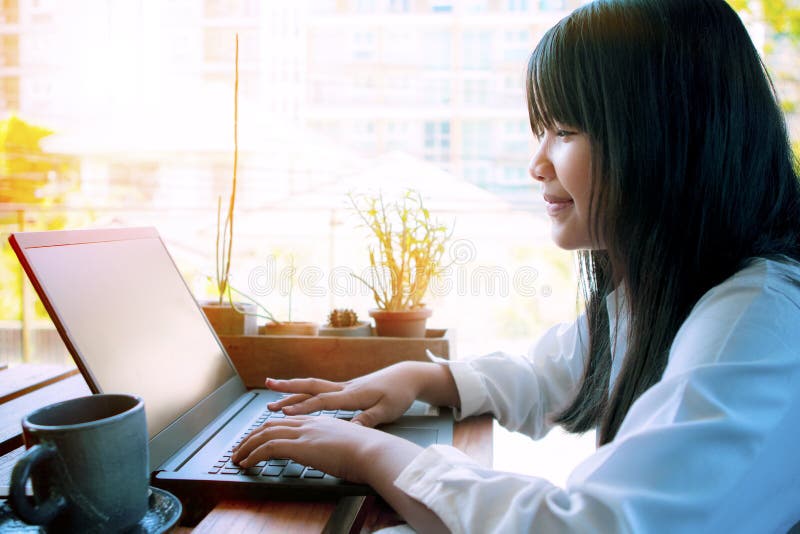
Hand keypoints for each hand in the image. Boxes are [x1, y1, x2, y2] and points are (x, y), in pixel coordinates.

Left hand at [231, 415, 421, 484]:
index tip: (259, 436)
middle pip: (273, 424)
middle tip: (240, 448)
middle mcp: (310, 423)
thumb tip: (335, 453)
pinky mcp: (301, 446)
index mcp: (321, 422)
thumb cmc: (369, 452)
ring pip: (265, 433)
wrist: (374, 451)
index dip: (271, 428)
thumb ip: (338, 445)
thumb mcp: (350, 445)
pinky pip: (268, 448)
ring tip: (237, 457)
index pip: (288, 421)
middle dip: (252, 436)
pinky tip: (246, 464)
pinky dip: (253, 455)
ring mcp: (304, 432)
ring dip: (247, 446)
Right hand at [264, 363, 425, 426]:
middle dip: (289, 388)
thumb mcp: (388, 410)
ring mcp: (344, 387)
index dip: (304, 407)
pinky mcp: (347, 389)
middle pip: (312, 386)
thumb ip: (368, 419)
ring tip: (272, 391)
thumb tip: (350, 429)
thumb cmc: (399, 394)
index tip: (285, 413)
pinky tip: (296, 396)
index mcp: (353, 395)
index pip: (324, 401)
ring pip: (313, 386)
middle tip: (268, 386)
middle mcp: (345, 388)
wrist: (407, 376)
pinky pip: (320, 390)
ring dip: (292, 389)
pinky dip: (305, 392)